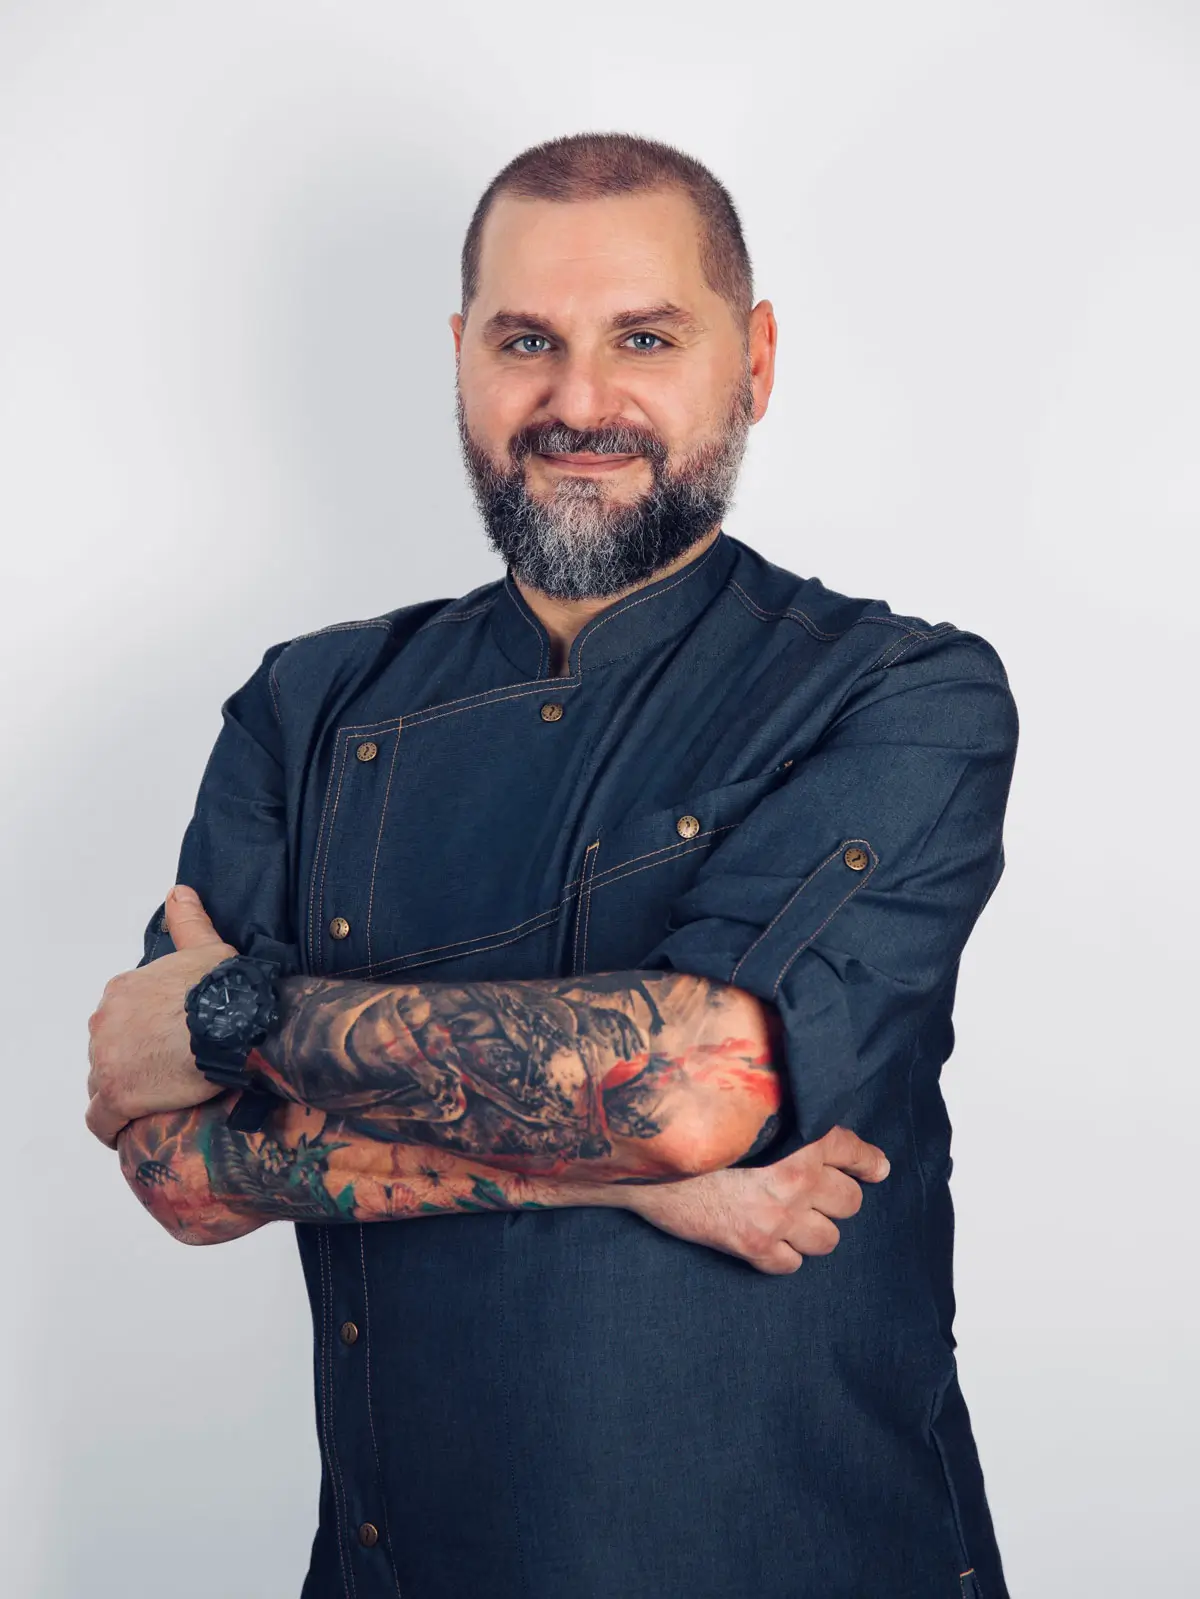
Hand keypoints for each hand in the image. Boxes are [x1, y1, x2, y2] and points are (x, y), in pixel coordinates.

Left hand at [86, 885, 237, 1148]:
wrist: (231, 1026)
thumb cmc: (224, 989)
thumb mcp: (208, 948)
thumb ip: (189, 922)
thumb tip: (179, 892)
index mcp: (124, 990)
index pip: (122, 1018)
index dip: (144, 1032)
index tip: (167, 1043)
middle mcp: (105, 1022)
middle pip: (110, 1049)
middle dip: (131, 1061)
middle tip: (167, 1073)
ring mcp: (106, 1060)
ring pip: (104, 1082)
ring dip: (124, 1092)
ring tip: (156, 1103)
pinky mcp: (116, 1096)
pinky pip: (101, 1120)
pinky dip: (113, 1127)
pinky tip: (129, 1132)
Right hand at [623, 1125, 889, 1273]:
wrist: (648, 1156)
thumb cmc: (693, 1127)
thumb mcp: (743, 1111)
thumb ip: (779, 1118)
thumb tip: (805, 1129)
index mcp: (799, 1138)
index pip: (852, 1150)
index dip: (867, 1161)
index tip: (876, 1169)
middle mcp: (797, 1177)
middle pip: (849, 1201)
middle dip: (835, 1197)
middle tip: (813, 1191)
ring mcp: (777, 1216)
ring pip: (828, 1238)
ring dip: (814, 1229)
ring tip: (792, 1218)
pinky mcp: (753, 1246)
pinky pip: (791, 1264)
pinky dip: (785, 1254)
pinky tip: (770, 1240)